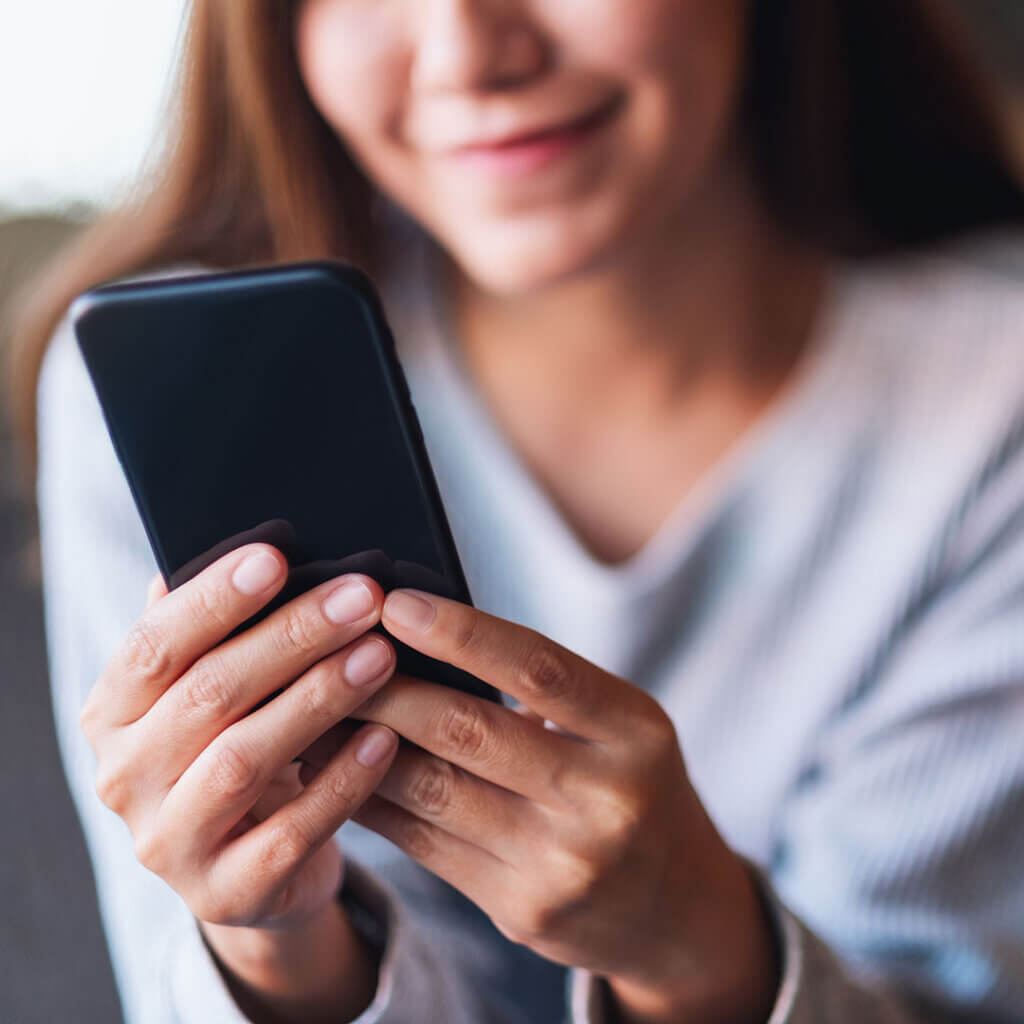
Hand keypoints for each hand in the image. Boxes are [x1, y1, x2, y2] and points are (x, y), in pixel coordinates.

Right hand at [79, 544, 401, 1019]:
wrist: (251, 866)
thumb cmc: (240, 743)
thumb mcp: (218, 690)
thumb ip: (220, 630)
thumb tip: (263, 542)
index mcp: (113, 711)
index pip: (155, 644)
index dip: (214, 598)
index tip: (278, 555)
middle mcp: (123, 777)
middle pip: (209, 694)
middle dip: (293, 638)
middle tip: (364, 596)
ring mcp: (167, 842)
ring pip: (243, 759)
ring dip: (318, 700)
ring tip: (381, 656)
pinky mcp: (222, 893)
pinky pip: (288, 833)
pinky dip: (341, 783)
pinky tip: (386, 739)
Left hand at [342, 590, 778, 1023]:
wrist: (674, 909)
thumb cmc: (632, 786)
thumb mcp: (619, 727)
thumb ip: (541, 692)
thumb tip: (421, 642)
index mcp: (636, 731)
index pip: (540, 669)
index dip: (462, 633)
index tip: (395, 602)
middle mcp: (607, 798)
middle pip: (472, 730)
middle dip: (387, 687)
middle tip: (327, 650)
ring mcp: (564, 863)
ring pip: (434, 790)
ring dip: (361, 744)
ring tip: (311, 706)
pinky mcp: (523, 910)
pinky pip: (425, 845)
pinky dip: (372, 800)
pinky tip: (336, 769)